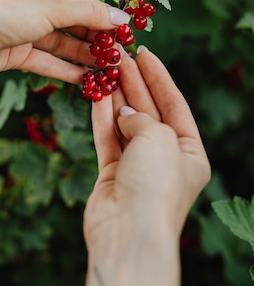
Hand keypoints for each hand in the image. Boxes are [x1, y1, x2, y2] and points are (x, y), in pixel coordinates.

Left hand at [0, 0, 130, 81]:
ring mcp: (26, 31)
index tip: (127, 31)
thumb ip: (87, 14)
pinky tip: (88, 80)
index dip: (104, 15)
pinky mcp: (17, 55)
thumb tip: (122, 18)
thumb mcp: (50, 7)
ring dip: (85, 56)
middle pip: (74, 22)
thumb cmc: (3, 10)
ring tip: (110, 69)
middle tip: (122, 55)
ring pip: (63, 45)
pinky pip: (48, 62)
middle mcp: (35, 6)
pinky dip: (66, 71)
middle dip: (97, 38)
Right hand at [83, 46, 210, 285]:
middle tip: (118, 55)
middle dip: (134, 82)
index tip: (144, 52)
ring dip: (115, 95)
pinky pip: (107, 137)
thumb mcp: (160, 138)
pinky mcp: (112, 174)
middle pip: (148, 110)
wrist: (128, 233)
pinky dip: (101, 116)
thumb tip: (125, 111)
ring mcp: (137, 166)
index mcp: (189, 153)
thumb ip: (143, 117)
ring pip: (125, 122)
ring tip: (104, 67)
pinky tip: (96, 93)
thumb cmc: (155, 183)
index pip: (174, 104)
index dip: (159, 76)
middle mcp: (164, 158)